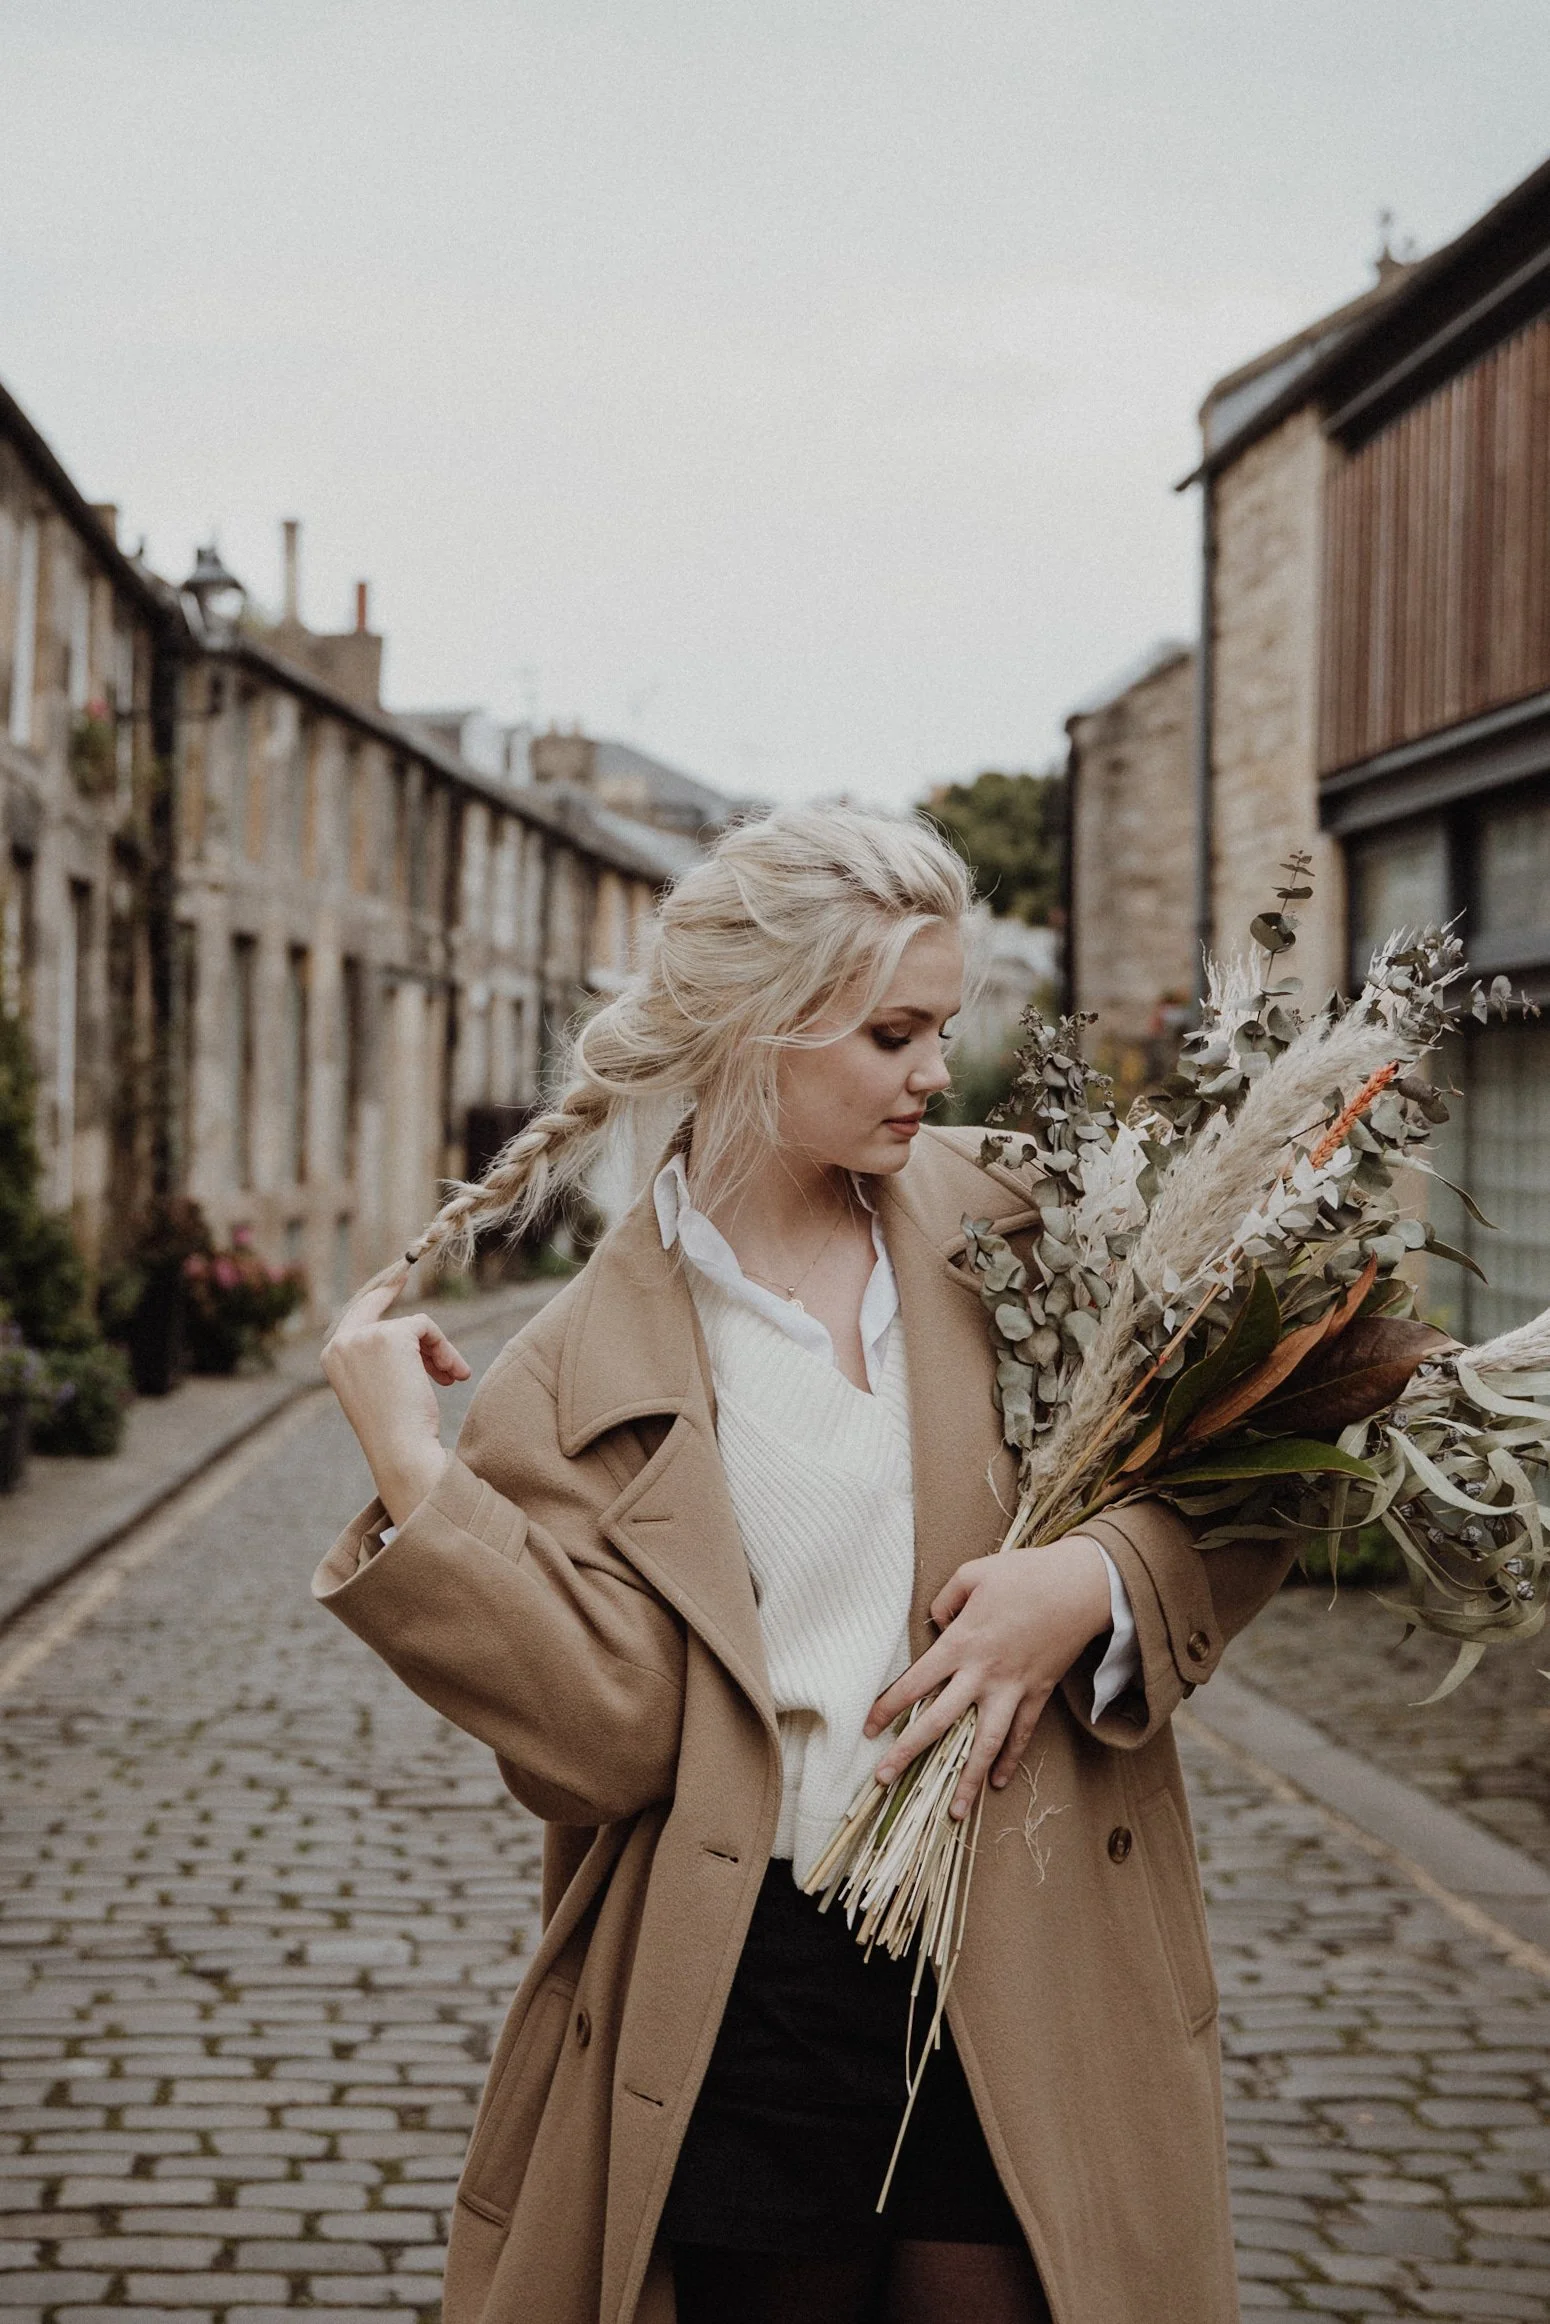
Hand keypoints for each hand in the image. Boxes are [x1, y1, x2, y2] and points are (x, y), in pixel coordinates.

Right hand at [321, 1268, 471, 1526]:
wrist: (401, 1451)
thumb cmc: (397, 1432)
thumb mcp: (382, 1391)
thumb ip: (385, 1361)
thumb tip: (410, 1334)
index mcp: (332, 1357)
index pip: (354, 1315)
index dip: (377, 1297)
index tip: (396, 1279)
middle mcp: (339, 1342)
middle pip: (376, 1306)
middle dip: (398, 1300)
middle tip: (409, 1279)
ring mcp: (362, 1336)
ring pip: (413, 1326)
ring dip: (438, 1352)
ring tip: (452, 1379)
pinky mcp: (389, 1334)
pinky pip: (426, 1327)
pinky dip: (444, 1350)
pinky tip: (450, 1377)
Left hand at [863, 1535, 1111, 1818]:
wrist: (1081, 1586)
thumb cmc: (1025, 1574)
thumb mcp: (974, 1573)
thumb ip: (945, 1599)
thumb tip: (936, 1622)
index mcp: (961, 1644)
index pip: (915, 1683)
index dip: (888, 1707)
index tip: (867, 1729)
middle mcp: (982, 1674)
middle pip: (939, 1722)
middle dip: (908, 1752)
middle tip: (883, 1778)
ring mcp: (1012, 1688)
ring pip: (985, 1743)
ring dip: (967, 1779)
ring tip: (954, 1813)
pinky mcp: (1038, 1693)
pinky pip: (1022, 1734)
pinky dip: (1011, 1759)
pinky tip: (999, 1782)